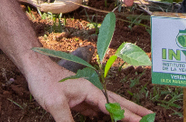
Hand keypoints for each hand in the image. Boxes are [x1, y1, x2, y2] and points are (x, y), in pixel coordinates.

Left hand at [24, 61, 153, 121]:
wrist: (34, 68)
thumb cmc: (45, 81)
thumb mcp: (55, 104)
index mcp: (90, 90)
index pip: (113, 105)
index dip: (128, 115)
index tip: (143, 121)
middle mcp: (92, 92)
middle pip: (117, 103)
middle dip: (134, 111)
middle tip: (151, 117)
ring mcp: (86, 97)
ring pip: (108, 108)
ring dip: (121, 114)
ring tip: (135, 120)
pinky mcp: (79, 101)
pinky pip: (97, 112)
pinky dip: (106, 117)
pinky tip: (111, 120)